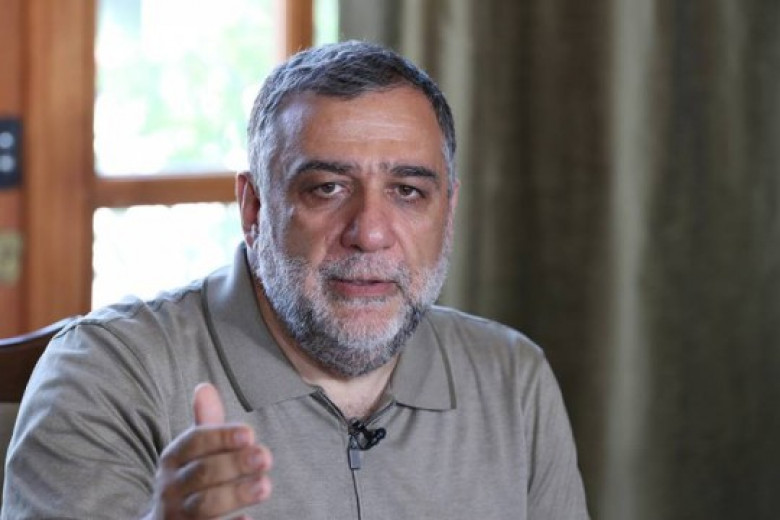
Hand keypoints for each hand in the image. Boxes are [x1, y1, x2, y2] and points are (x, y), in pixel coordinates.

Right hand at [146, 383, 272, 518]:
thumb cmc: (189, 480)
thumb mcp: (193, 453)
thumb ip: (205, 424)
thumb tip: (204, 387)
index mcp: (172, 460)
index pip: (194, 443)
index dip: (221, 437)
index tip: (250, 433)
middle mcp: (171, 488)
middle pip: (201, 473)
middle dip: (234, 464)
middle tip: (266, 457)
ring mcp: (178, 517)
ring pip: (204, 506)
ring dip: (235, 494)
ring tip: (265, 486)